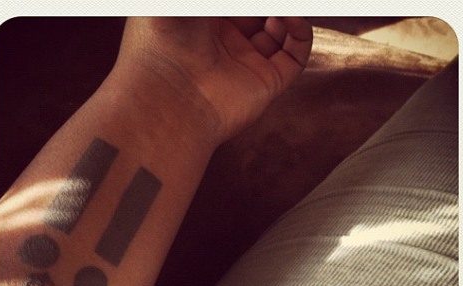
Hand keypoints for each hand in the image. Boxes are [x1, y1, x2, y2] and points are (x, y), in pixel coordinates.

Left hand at [115, 17, 312, 142]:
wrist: (168, 99)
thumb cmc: (161, 45)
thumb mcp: (182, 6)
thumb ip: (217, 1)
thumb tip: (249, 9)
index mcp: (199, 23)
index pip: (232, 8)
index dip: (245, 2)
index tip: (251, 0)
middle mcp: (224, 43)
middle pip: (257, 15)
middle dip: (265, 5)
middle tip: (267, 2)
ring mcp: (246, 64)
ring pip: (280, 31)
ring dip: (284, 14)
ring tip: (278, 8)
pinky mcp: (266, 83)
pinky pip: (295, 55)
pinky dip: (301, 33)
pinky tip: (289, 18)